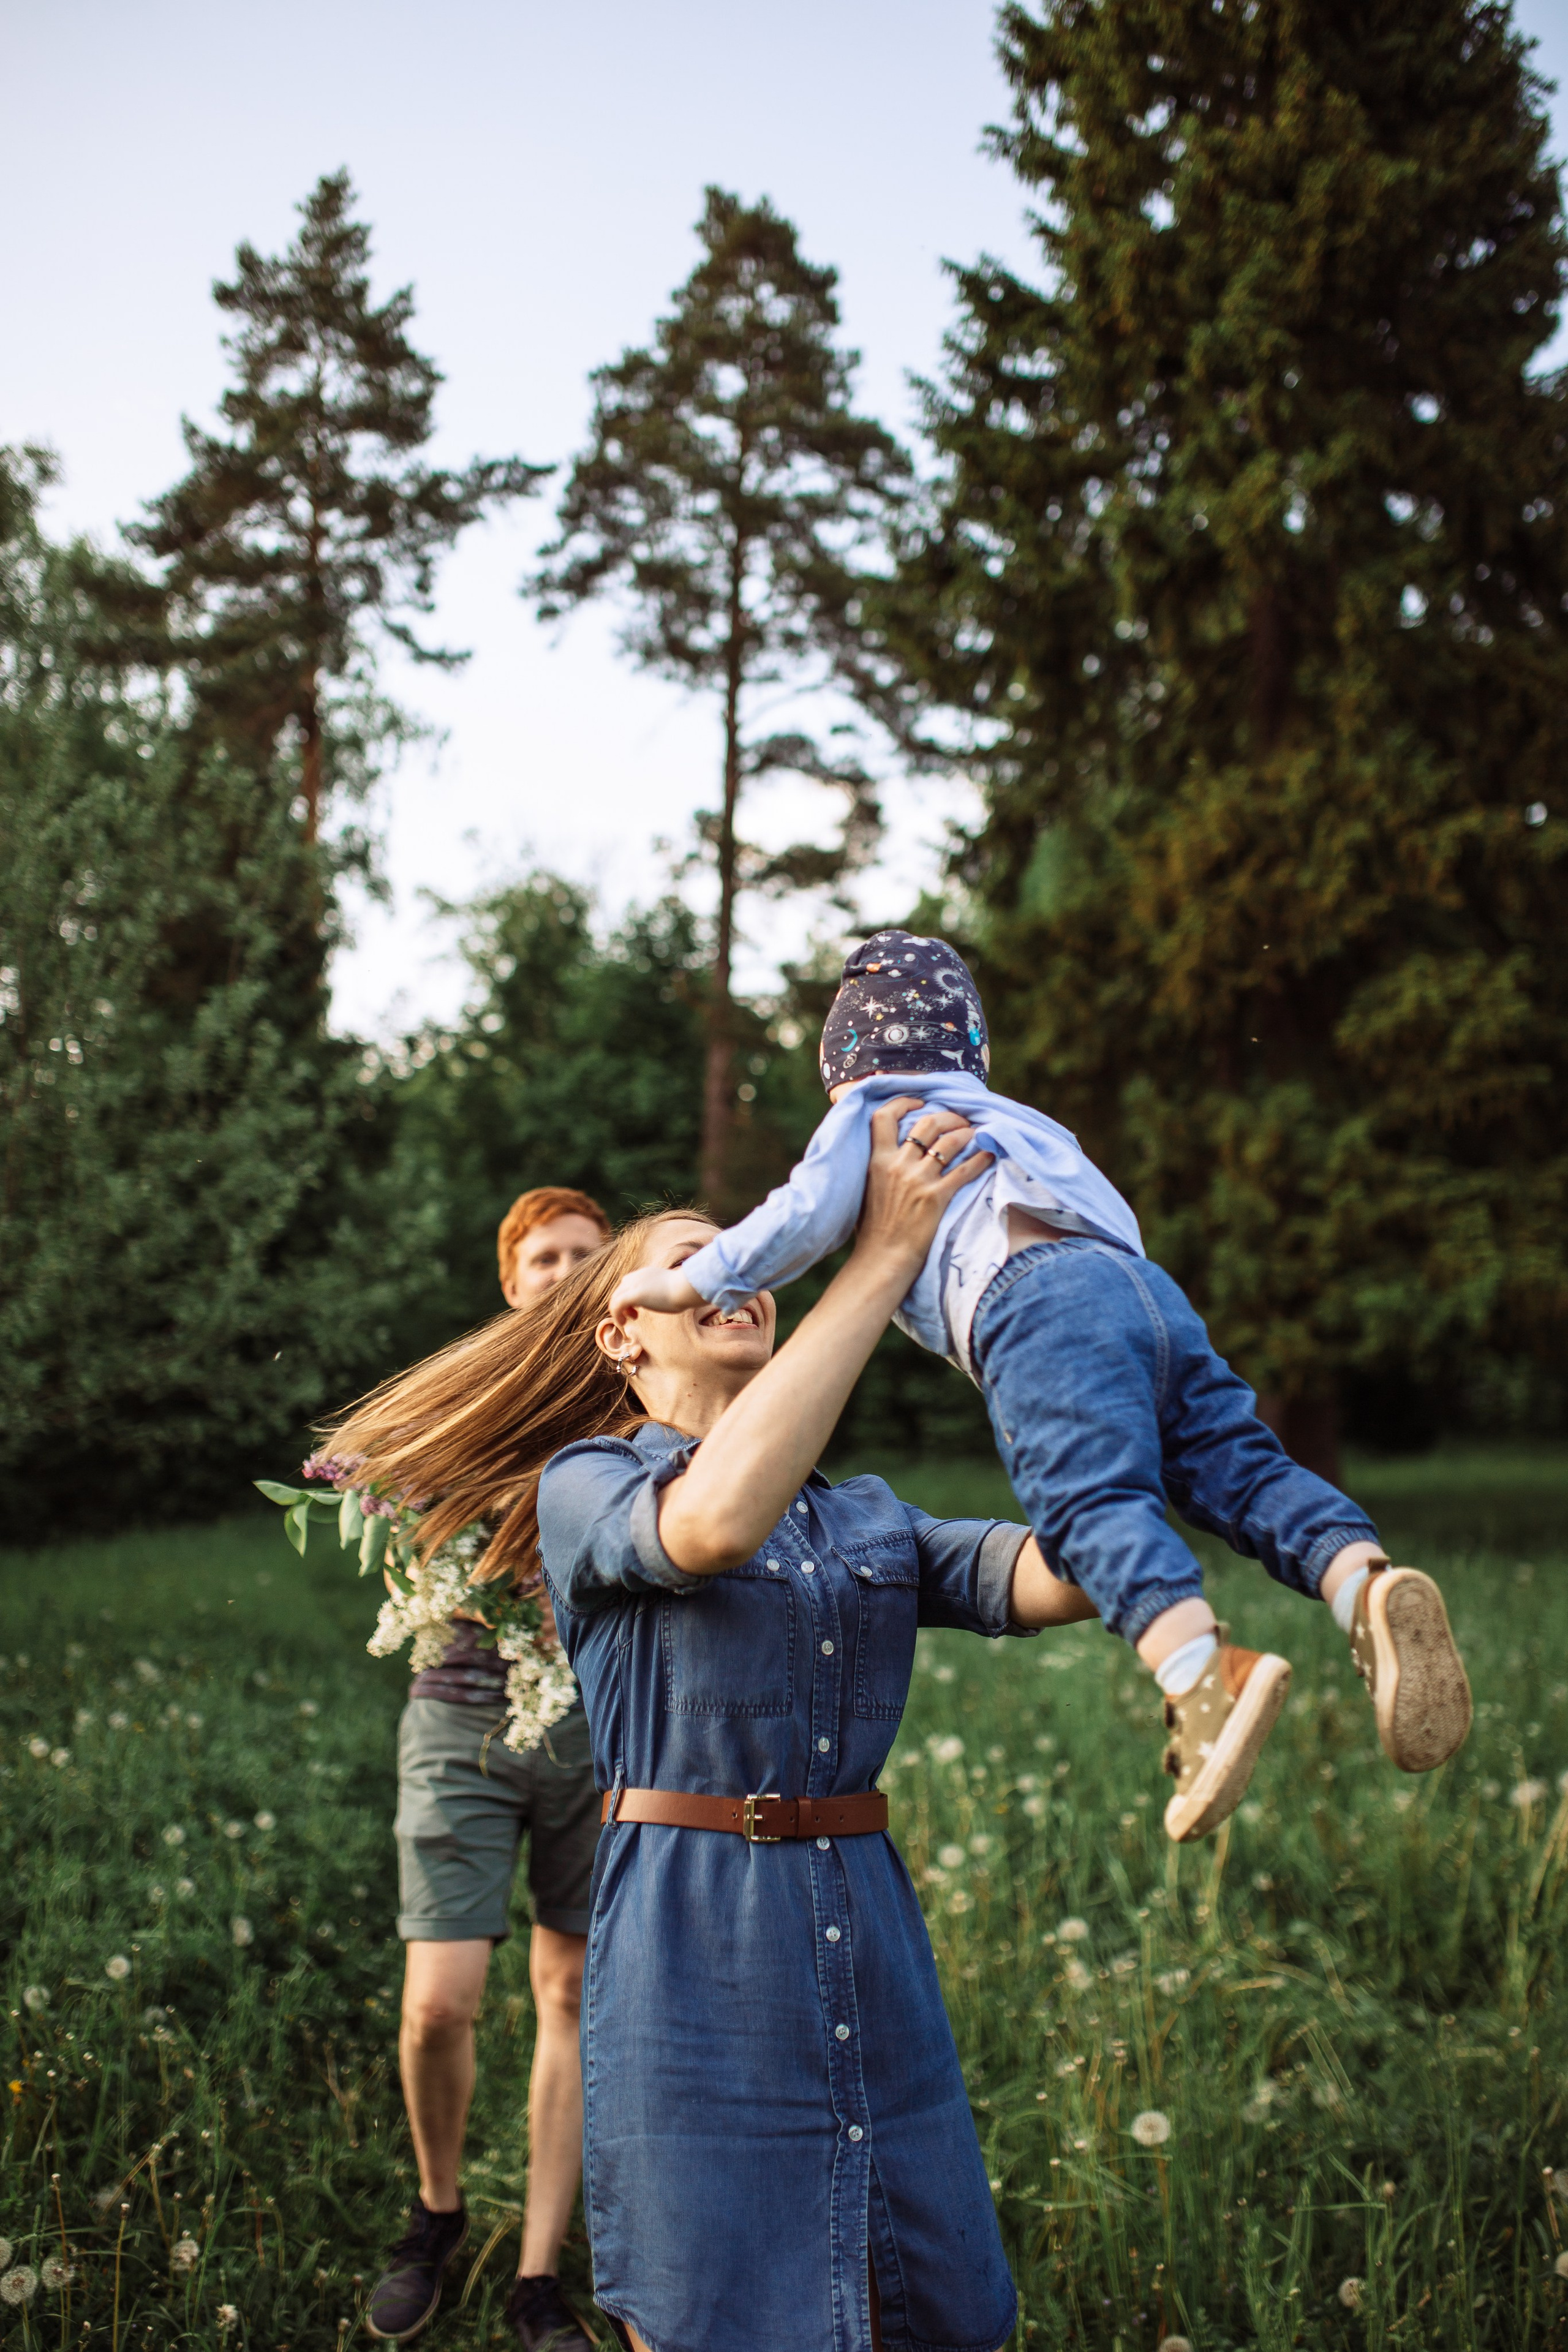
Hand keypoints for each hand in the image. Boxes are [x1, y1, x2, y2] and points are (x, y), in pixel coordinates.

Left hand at [608, 1266, 705, 1318]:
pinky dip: (617, 1315)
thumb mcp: (672, 1288)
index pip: (628, 1283)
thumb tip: (672, 1298)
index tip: (637, 1309)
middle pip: (619, 1291)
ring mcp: (634, 1284)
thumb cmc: (685, 1291)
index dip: (629, 1297)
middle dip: (622, 1305)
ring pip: (616, 1298)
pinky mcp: (633, 1295)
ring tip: (626, 1321)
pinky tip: (623, 1322)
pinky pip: (617, 1305)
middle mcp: (637, 1276)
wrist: (686, 1288)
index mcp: (645, 1273)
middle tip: (632, 1316)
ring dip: (618, 1311)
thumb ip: (665, 1291)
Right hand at [851, 1096, 992, 1281]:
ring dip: (966, 1133)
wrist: (882, 1258)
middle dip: (948, 1116)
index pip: (884, 1117)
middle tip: (959, 1120)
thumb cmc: (874, 1228)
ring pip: (949, 1142)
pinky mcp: (937, 1197)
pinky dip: (980, 1158)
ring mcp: (918, 1180)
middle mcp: (897, 1165)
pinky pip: (965, 1170)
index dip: (903, 1102)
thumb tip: (893, 1149)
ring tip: (975, 1134)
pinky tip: (990, 1153)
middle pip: (927, 1123)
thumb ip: (880, 1165)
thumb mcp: (867, 1188)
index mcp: (877, 1161)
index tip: (919, 1102)